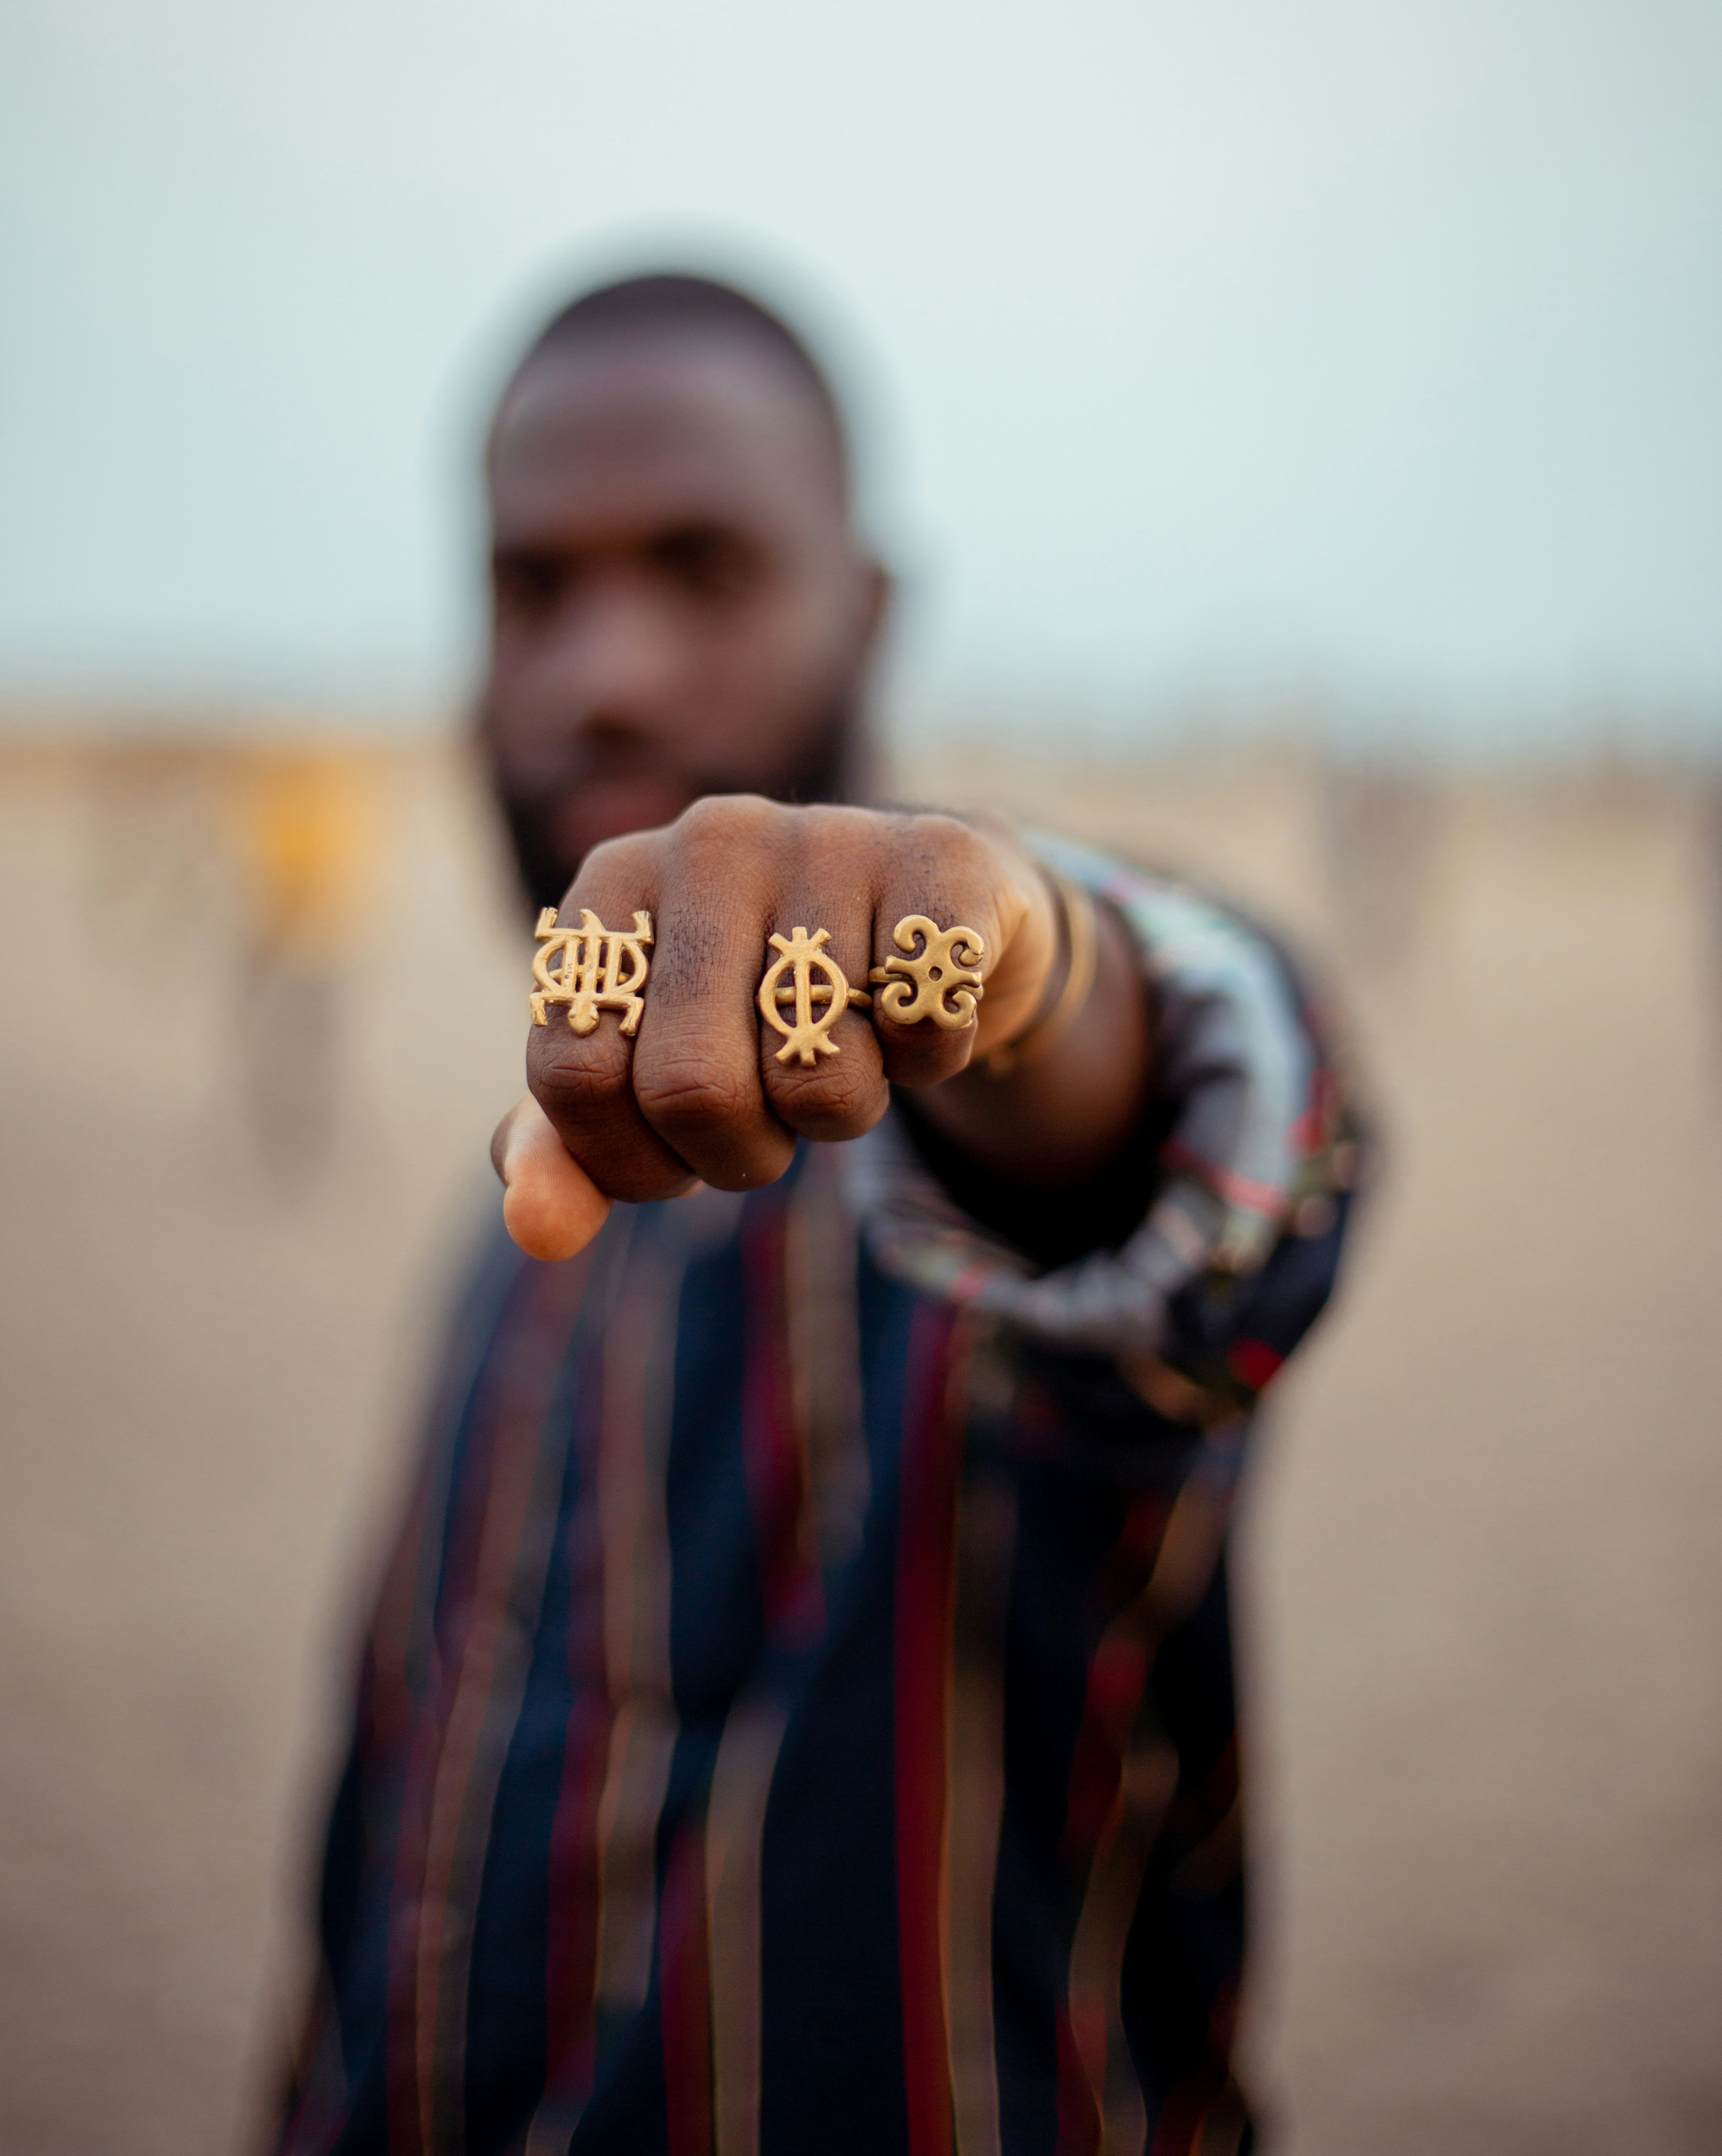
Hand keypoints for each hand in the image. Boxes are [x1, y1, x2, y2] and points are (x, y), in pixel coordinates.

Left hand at [492, 796, 1058, 1259]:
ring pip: (821, 1078)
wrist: (927, 920)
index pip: (575, 1076)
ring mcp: (828, 837)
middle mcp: (709, 840)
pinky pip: (925, 1032)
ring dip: (844, 1114)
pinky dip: (930, 1065)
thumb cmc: (762, 1007)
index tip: (676, 1146)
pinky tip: (916, 1014)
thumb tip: (537, 1231)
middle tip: (775, 1114)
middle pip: (690, 1089)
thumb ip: (570, 1152)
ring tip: (850, 1050)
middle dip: (740, 1152)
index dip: (630, 1158)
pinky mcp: (940, 856)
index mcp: (613, 885)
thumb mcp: (647, 1072)